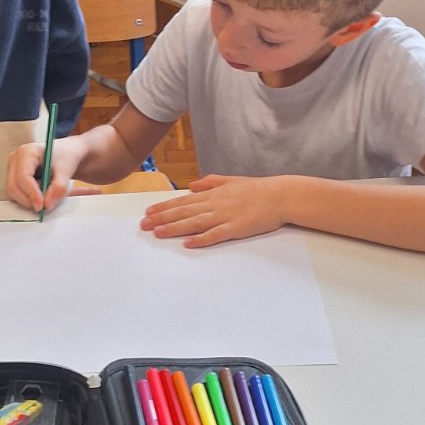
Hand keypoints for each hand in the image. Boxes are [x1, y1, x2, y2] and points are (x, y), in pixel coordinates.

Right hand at [5, 136, 97, 213]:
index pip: (22, 177)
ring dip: (28, 200)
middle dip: (29, 200)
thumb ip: (59, 188)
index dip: (31, 194)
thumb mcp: (66, 170)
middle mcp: (15, 160)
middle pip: (13, 187)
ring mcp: (12, 169)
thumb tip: (47, 204)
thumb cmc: (64, 157)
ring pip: (13, 193)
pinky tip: (40, 193)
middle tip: (45, 206)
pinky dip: (27, 199)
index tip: (42, 206)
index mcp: (26, 152)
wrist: (65, 155)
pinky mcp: (13, 178)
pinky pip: (15, 194)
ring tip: (45, 193)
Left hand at [140, 174, 286, 247]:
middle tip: (144, 225)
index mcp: (213, 193)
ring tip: (158, 233)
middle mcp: (215, 204)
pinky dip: (201, 239)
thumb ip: (210, 182)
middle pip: (184, 211)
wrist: (280, 195)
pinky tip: (188, 243)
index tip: (148, 212)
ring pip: (195, 222)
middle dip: (162, 218)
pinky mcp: (237, 227)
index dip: (164, 207)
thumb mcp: (231, 181)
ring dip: (175, 228)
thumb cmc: (258, 190)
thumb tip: (192, 185)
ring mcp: (225, 216)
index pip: (183, 201)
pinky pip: (216, 234)